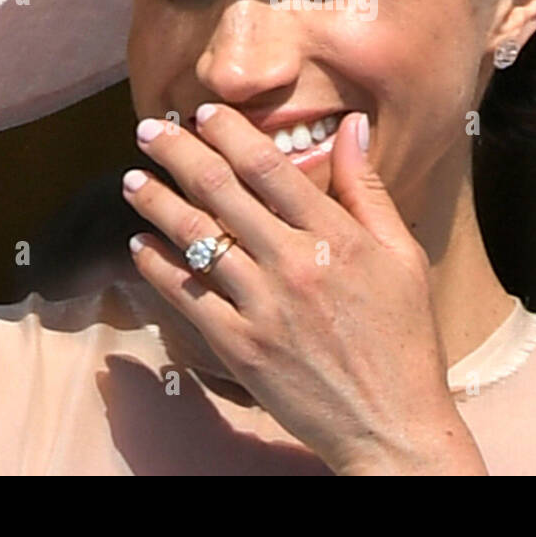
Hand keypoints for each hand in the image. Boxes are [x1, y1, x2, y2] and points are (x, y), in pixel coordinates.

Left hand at [121, 104, 486, 474]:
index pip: (268, 168)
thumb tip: (353, 126)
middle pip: (220, 192)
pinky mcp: (239, 347)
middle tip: (148, 131)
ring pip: (194, 239)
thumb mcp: (403, 255)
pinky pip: (186, 296)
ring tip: (131, 180)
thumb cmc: (404, 337)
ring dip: (156, 203)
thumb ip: (369, 188)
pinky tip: (141, 246)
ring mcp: (262, 308)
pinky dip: (158, 267)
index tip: (203, 112)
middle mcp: (293, 265)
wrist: (391, 424)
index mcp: (335, 237)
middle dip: (177, 154)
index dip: (229, 133)